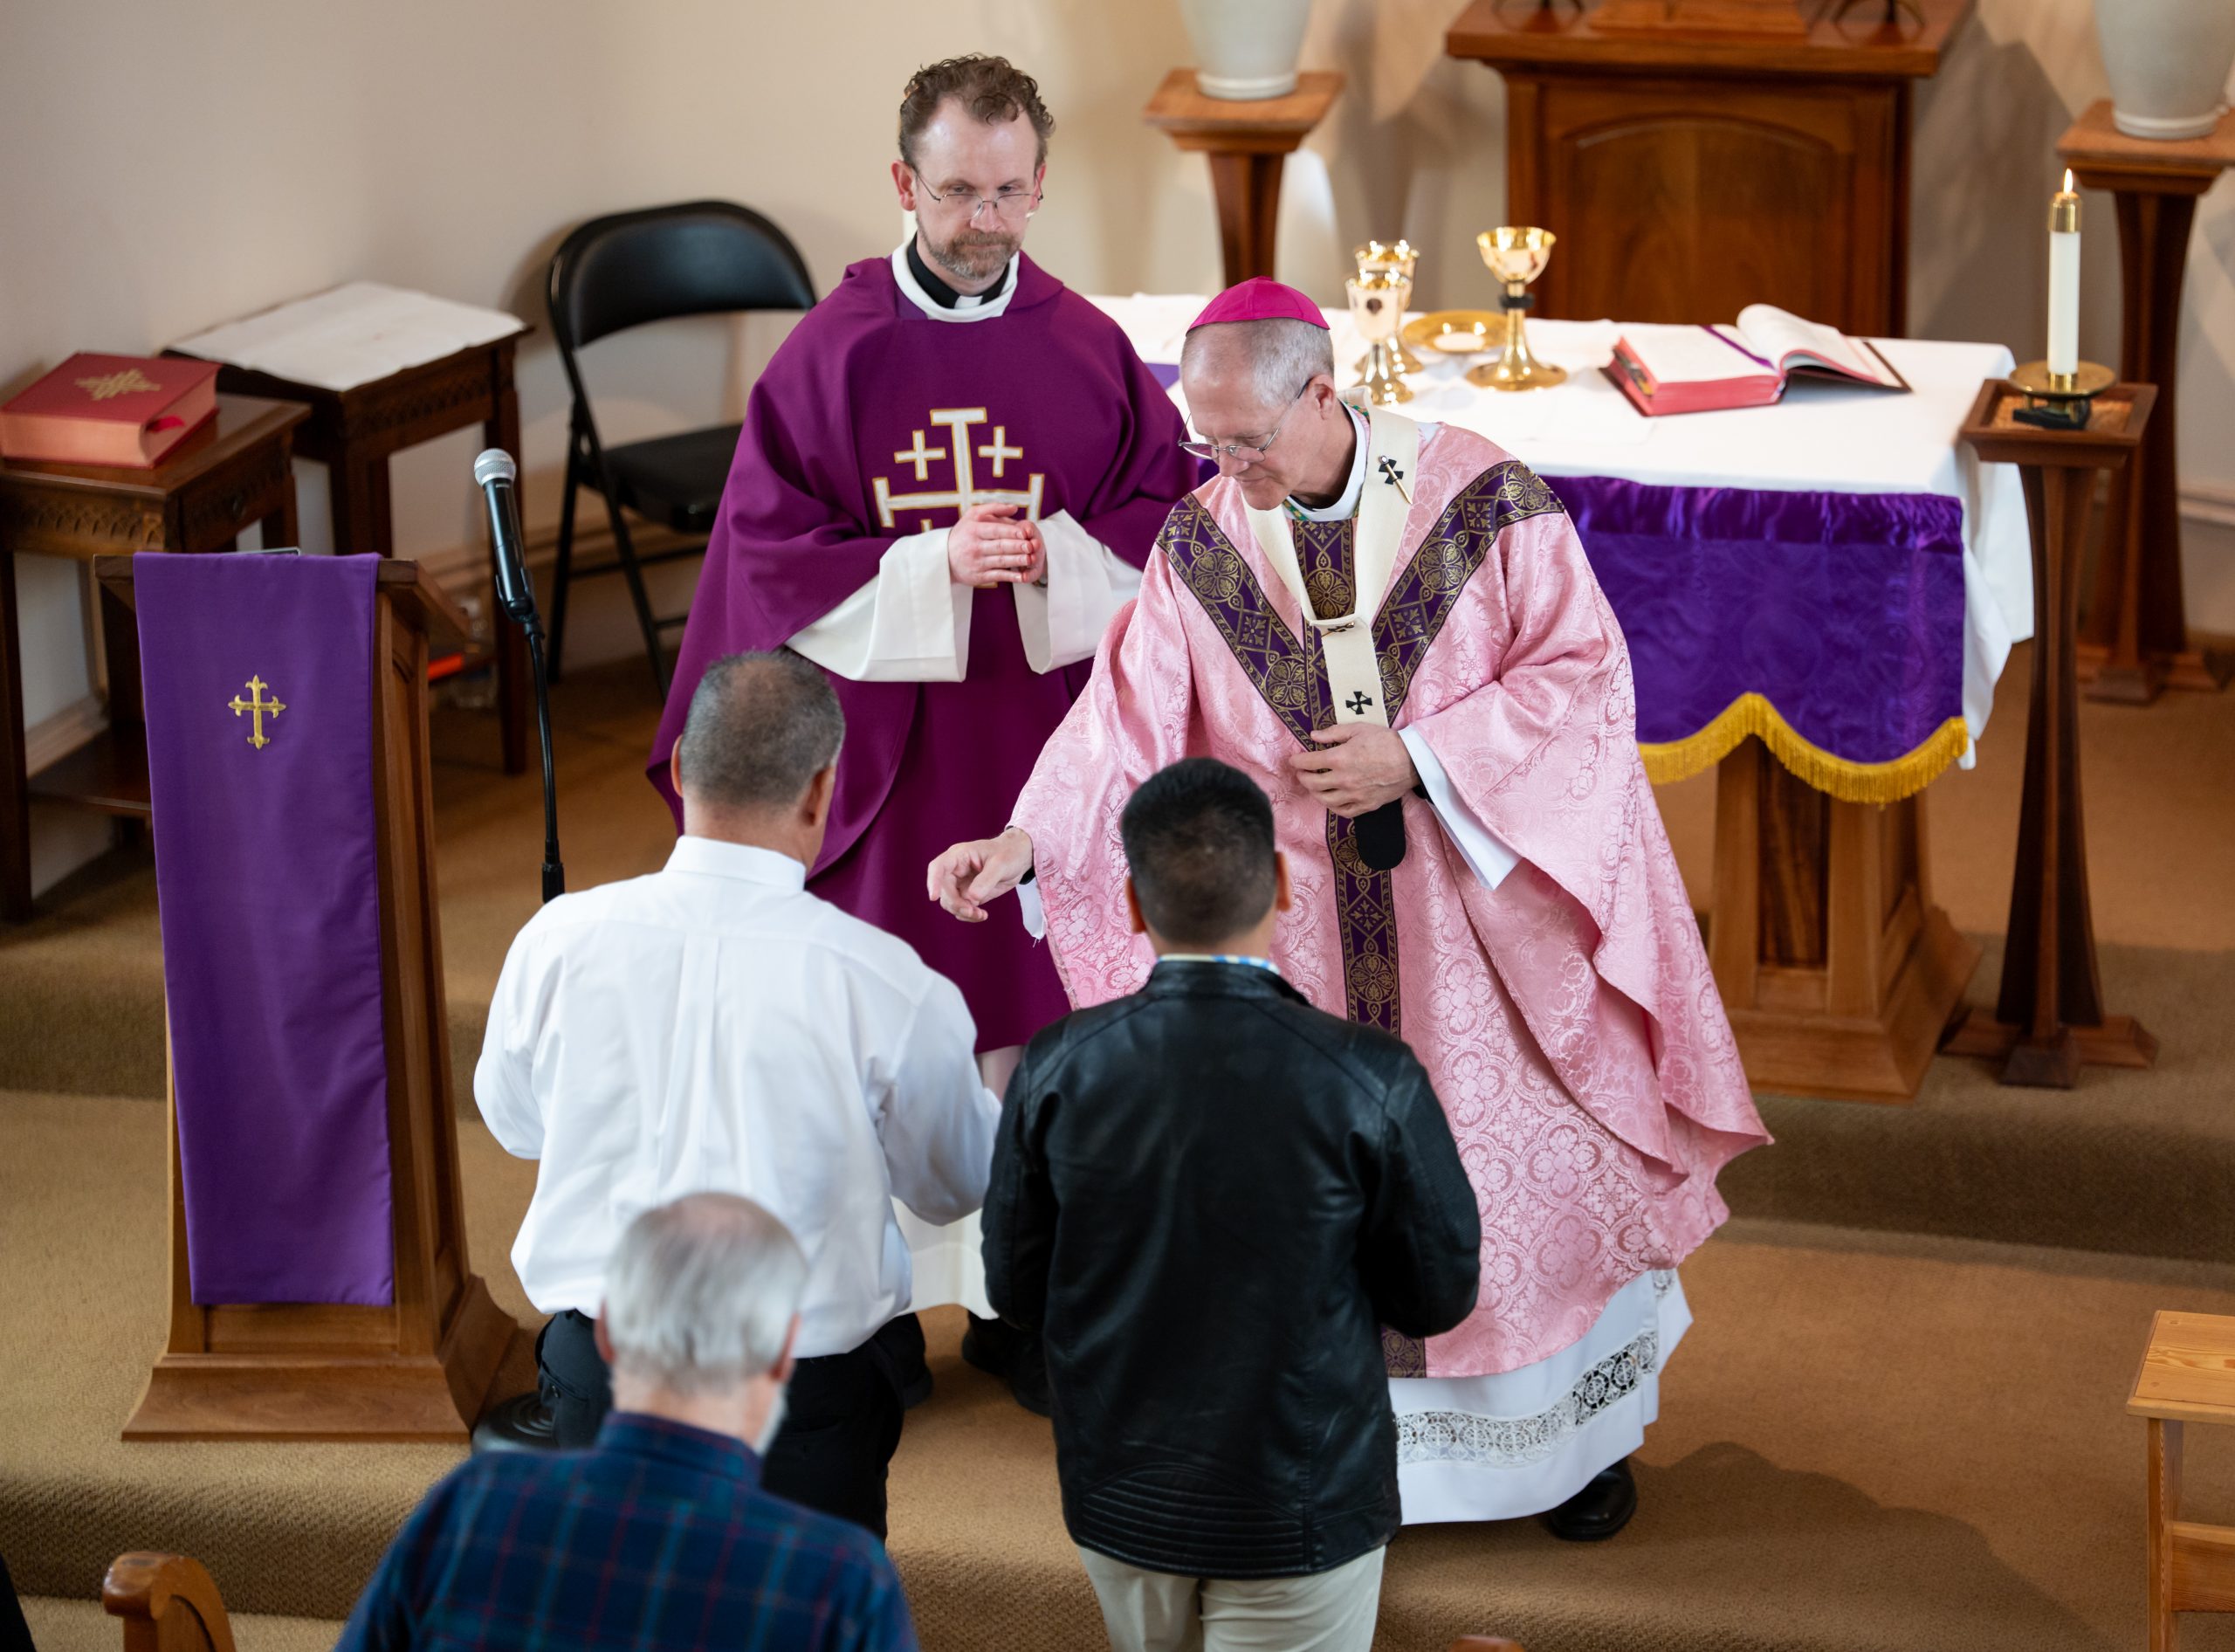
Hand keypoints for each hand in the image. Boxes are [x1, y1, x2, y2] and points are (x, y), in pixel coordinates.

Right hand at [927, 828, 1034, 922]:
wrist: (1018, 858)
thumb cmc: (1008, 853)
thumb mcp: (1000, 864)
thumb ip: (986, 880)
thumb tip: (972, 898)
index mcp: (959, 856)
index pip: (938, 868)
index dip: (933, 882)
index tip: (934, 897)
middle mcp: (955, 870)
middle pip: (943, 890)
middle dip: (955, 903)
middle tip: (972, 911)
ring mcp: (960, 884)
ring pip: (950, 903)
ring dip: (962, 912)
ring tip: (981, 915)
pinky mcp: (968, 895)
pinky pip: (961, 909)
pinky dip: (969, 915)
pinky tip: (982, 915)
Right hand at [948, 503, 1044, 587]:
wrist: (944, 558)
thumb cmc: (964, 533)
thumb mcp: (973, 516)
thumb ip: (994, 508)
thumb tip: (1015, 508)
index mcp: (975, 530)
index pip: (995, 530)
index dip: (1011, 531)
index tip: (1025, 532)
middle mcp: (975, 547)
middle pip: (1000, 546)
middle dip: (1017, 546)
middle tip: (1031, 546)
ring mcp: (977, 563)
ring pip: (1000, 561)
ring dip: (1017, 561)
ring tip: (1031, 559)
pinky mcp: (979, 577)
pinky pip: (998, 576)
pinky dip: (1011, 576)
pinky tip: (1023, 576)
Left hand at [1288, 724, 1417, 817]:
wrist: (1411, 760)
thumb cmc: (1386, 741)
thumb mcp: (1358, 729)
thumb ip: (1333, 733)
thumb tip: (1313, 736)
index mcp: (1340, 758)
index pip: (1308, 762)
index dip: (1297, 761)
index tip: (1293, 760)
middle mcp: (1343, 779)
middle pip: (1312, 783)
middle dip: (1302, 777)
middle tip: (1301, 772)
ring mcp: (1354, 795)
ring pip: (1324, 799)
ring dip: (1314, 792)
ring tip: (1313, 785)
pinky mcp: (1365, 805)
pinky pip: (1342, 811)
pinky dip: (1332, 806)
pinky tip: (1330, 799)